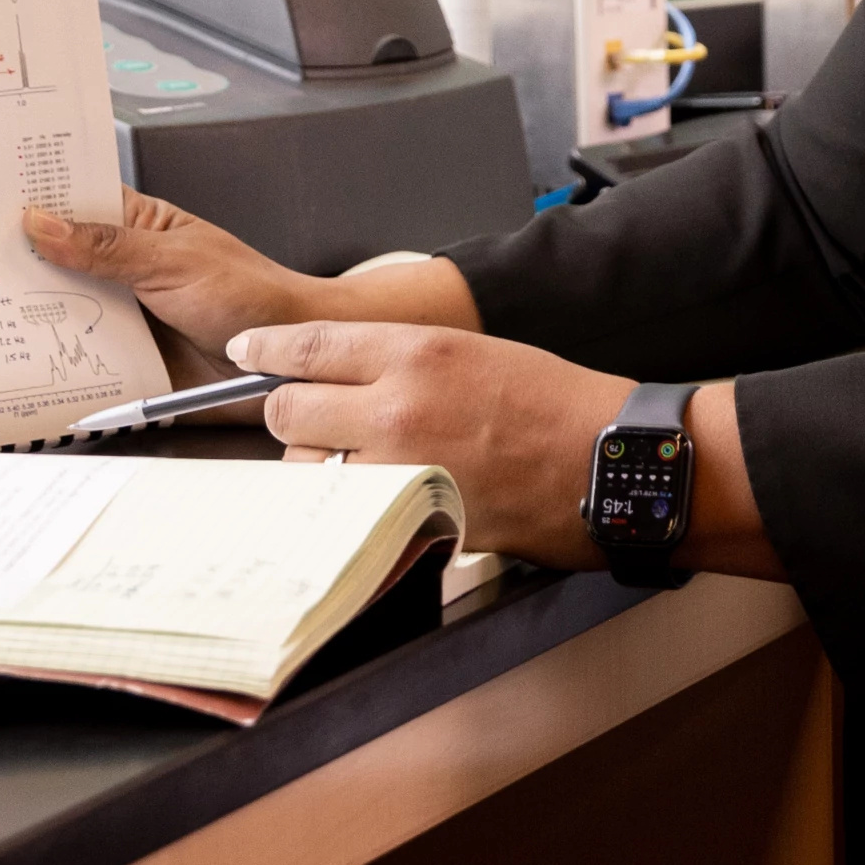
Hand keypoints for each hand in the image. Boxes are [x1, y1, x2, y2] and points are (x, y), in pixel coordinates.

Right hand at [20, 198, 469, 362]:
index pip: (70, 202)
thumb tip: (39, 222)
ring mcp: (114, 317)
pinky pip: (71, 362)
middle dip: (6, 260)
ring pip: (52, 313)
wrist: (288, 362)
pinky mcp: (117, 362)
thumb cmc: (252, 296)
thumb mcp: (173, 262)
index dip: (27, 197)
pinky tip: (3, 363)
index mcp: (134, 227)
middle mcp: (117, 270)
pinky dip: (42, 363)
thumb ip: (106, 247)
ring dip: (16, 315)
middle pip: (49, 262)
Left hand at [219, 322, 787, 580]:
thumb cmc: (560, 405)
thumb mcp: (479, 353)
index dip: (268, 351)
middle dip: (290, 412)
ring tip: (352, 462)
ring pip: (309, 467)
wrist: (615, 462)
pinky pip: (349, 512)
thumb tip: (346, 373)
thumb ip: (407, 362)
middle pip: (289, 409)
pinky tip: (372, 499)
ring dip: (317, 464)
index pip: (308, 345)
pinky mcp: (413, 519)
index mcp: (418, 350)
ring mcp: (400, 468)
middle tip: (308, 418)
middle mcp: (397, 405)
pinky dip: (349, 506)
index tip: (250, 353)